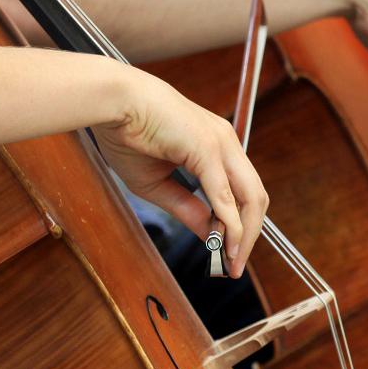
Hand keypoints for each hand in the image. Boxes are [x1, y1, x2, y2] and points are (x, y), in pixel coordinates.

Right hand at [94, 69, 267, 277]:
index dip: (240, 227)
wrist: (113, 103)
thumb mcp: (158, 184)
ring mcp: (221, 143)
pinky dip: (228, 222)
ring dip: (243, 234)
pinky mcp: (208, 148)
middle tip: (234, 265)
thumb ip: (187, 208)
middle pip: (255, 197)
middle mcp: (226, 142)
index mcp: (216, 147)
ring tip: (230, 260)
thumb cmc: (128, 134)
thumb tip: (210, 235)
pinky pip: (224, 193)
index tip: (228, 255)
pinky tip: (223, 243)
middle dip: (249, 236)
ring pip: (249, 196)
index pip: (242, 192)